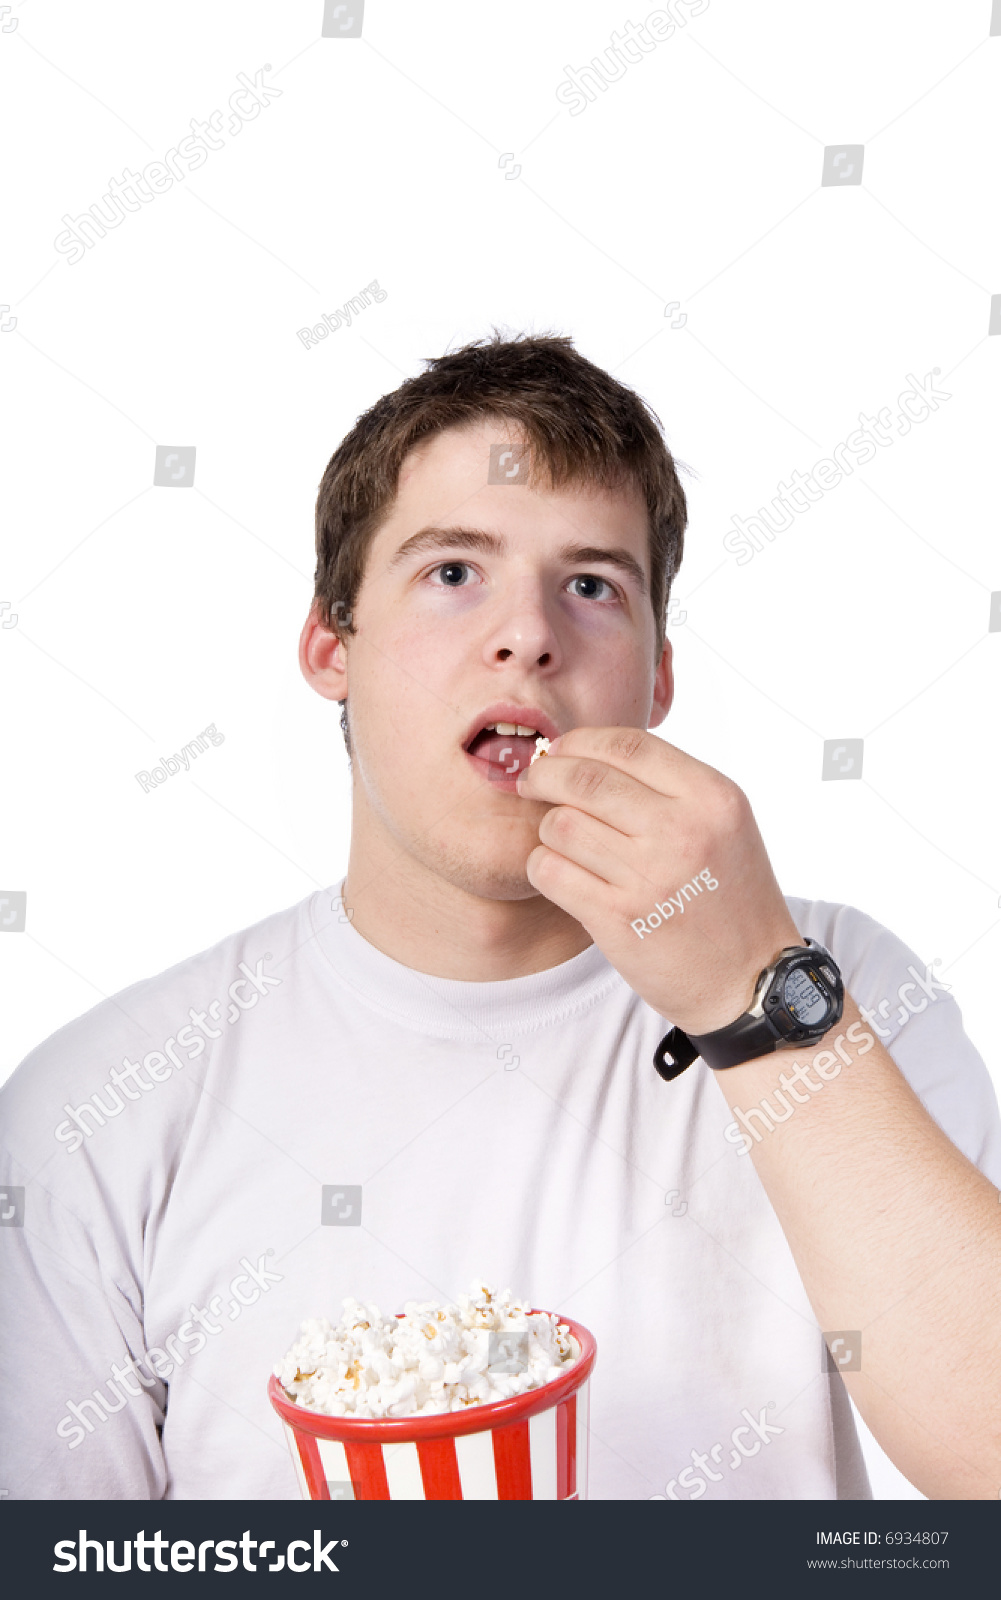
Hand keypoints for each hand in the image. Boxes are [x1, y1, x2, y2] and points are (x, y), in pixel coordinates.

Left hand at [515, 728, 802, 1033]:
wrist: (749, 980)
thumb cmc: (730, 897)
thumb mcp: (724, 825)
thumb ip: (669, 786)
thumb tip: (588, 752)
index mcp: (712, 798)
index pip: (625, 744)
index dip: (579, 741)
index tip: (560, 751)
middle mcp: (682, 831)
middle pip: (583, 778)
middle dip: (546, 775)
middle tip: (533, 782)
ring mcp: (648, 876)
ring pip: (560, 824)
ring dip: (549, 829)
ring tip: (563, 841)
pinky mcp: (616, 918)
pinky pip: (549, 871)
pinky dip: (543, 866)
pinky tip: (561, 873)